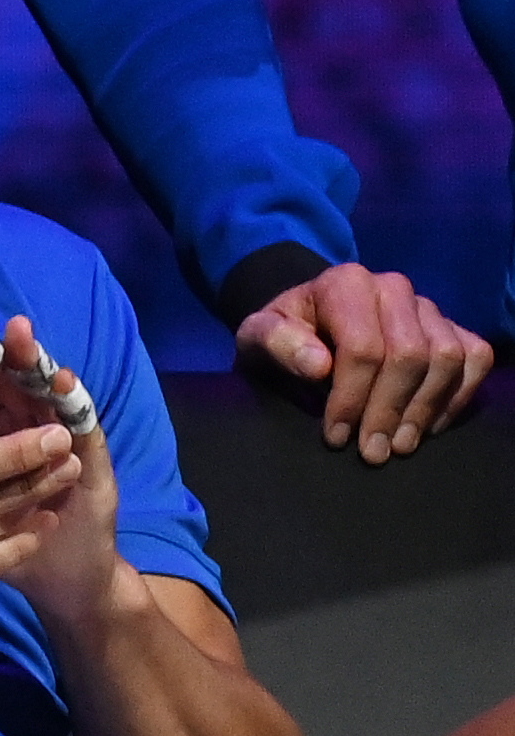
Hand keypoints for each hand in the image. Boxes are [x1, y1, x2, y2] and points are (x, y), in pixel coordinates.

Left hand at [0, 309, 122, 626]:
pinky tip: (67, 395)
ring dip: (41, 370)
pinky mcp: (91, 469)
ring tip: (27, 341)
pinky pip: (83, 435)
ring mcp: (63, 443)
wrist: (54, 572)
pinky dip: (76, 411)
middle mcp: (30, 424)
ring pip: (51, 397)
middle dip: (6, 349)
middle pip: (19, 378)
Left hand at [234, 263, 492, 461]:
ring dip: (425, 410)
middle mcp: (393, 287)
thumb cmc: (285, 334)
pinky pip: (475, 359)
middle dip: (390, 410)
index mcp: (345, 283)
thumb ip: (278, 344)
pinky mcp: (453, 327)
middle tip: (372, 451)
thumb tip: (318, 365)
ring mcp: (428, 307)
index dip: (351, 398)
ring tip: (398, 445)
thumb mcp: (259, 337)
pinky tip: (427, 427)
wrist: (308, 321)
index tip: (335, 436)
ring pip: (447, 359)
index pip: (362, 347)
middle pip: (410, 355)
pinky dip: (457, 397)